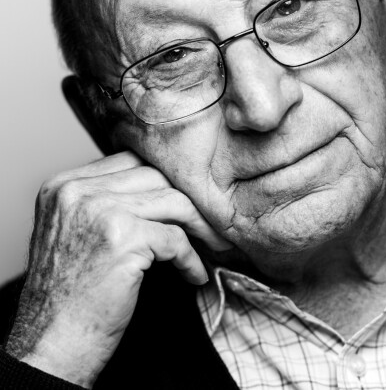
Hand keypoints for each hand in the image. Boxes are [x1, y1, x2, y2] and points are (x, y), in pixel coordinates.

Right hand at [5, 152, 230, 387]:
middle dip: (192, 200)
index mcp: (64, 185)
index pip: (132, 160)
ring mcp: (99, 212)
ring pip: (174, 202)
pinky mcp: (122, 239)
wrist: (52, 343)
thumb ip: (107, 202)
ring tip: (214, 246)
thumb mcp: (76, 233)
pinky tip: (194, 275)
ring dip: (201, 227)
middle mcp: (78, 192)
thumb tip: (162, 187)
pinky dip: (192, 259)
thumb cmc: (69, 295)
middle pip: (157, 176)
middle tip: (213, 223)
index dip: (168, 181)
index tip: (191, 200)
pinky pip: (176, 239)